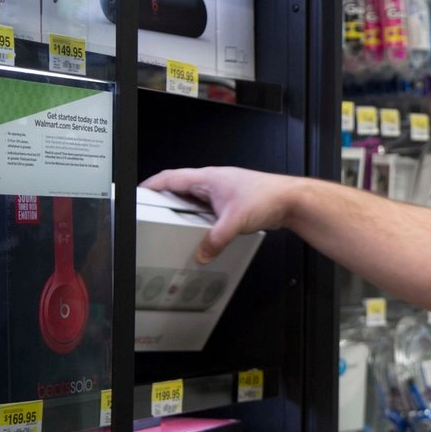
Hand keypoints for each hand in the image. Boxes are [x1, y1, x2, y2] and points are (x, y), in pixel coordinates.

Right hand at [141, 167, 295, 263]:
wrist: (292, 200)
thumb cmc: (269, 197)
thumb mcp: (235, 222)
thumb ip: (215, 240)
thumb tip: (202, 253)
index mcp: (208, 178)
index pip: (170, 178)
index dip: (151, 186)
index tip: (138, 194)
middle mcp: (215, 182)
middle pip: (181, 188)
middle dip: (165, 200)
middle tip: (151, 212)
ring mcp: (224, 191)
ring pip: (196, 199)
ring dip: (185, 210)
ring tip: (174, 223)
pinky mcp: (233, 202)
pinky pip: (209, 209)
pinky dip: (201, 218)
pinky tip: (202, 229)